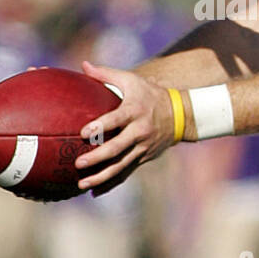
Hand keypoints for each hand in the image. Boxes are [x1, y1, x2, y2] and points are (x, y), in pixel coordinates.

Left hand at [73, 60, 176, 192]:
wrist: (180, 115)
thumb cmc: (149, 94)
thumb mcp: (131, 80)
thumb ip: (106, 74)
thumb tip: (83, 65)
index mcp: (134, 111)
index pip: (116, 119)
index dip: (101, 126)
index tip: (84, 133)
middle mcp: (139, 131)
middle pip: (117, 147)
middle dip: (98, 157)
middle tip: (78, 162)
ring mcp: (142, 147)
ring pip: (121, 165)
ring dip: (101, 176)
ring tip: (81, 184)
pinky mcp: (143, 158)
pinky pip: (126, 173)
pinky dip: (111, 183)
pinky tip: (94, 192)